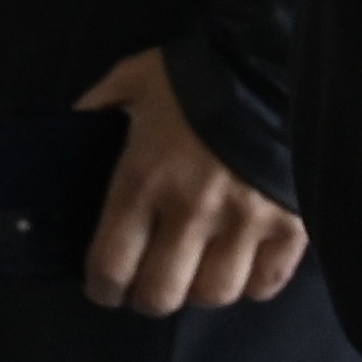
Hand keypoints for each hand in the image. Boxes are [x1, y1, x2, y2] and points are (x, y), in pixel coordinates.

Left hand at [79, 46, 306, 318]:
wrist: (273, 64)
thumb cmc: (194, 76)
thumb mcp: (130, 82)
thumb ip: (97, 112)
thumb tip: (71, 137)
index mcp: (143, 180)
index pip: (111, 264)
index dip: (102, 289)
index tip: (102, 289)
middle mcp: (191, 212)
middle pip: (162, 294)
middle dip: (147, 298)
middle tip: (146, 287)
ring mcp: (244, 223)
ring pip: (215, 294)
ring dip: (198, 292)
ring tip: (193, 276)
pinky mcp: (291, 226)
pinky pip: (267, 283)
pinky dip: (251, 284)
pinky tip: (240, 267)